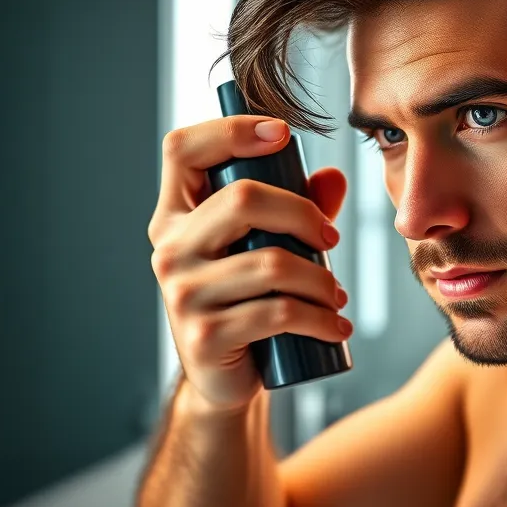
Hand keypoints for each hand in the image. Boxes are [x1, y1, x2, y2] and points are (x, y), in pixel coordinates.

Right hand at [147, 117, 350, 412]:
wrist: (225, 375)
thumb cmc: (248, 299)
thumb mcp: (270, 246)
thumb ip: (299, 209)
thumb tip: (333, 177)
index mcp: (177, 215)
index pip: (183, 150)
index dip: (231, 130)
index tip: (282, 134)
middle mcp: (170, 249)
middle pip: (243, 199)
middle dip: (304, 215)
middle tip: (330, 241)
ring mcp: (182, 293)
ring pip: (272, 263)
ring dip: (321, 280)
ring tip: (336, 295)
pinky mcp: (205, 336)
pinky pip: (278, 313)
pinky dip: (319, 319)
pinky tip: (336, 326)